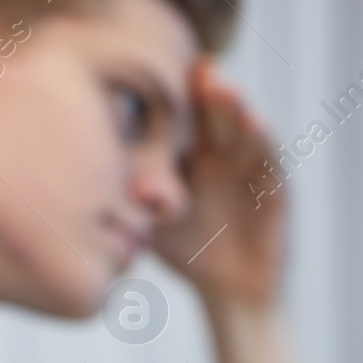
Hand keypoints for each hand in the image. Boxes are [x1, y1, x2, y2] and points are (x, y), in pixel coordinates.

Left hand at [152, 59, 284, 310]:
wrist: (230, 293)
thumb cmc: (187, 250)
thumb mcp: (152, 219)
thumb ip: (131, 195)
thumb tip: (86, 174)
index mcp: (192, 152)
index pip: (184, 115)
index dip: (176, 94)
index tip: (158, 69)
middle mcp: (223, 152)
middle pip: (215, 114)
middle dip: (208, 92)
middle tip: (198, 69)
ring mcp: (251, 168)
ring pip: (244, 130)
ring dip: (236, 110)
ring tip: (226, 90)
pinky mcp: (276, 189)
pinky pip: (271, 161)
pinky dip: (265, 141)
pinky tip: (257, 124)